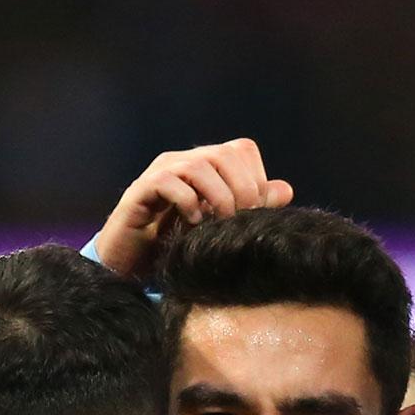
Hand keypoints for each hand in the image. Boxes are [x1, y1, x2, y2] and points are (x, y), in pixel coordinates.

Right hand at [90, 139, 292, 278]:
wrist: (128, 264)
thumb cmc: (174, 245)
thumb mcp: (219, 228)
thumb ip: (250, 208)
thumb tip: (286, 190)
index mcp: (206, 166)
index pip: (242, 150)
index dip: (256, 178)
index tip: (255, 212)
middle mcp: (184, 161)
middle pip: (225, 153)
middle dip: (242, 187)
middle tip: (241, 218)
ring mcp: (161, 172)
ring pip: (199, 164)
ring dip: (217, 196)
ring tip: (218, 222)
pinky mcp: (141, 190)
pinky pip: (169, 182)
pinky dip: (187, 202)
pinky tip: (192, 224)